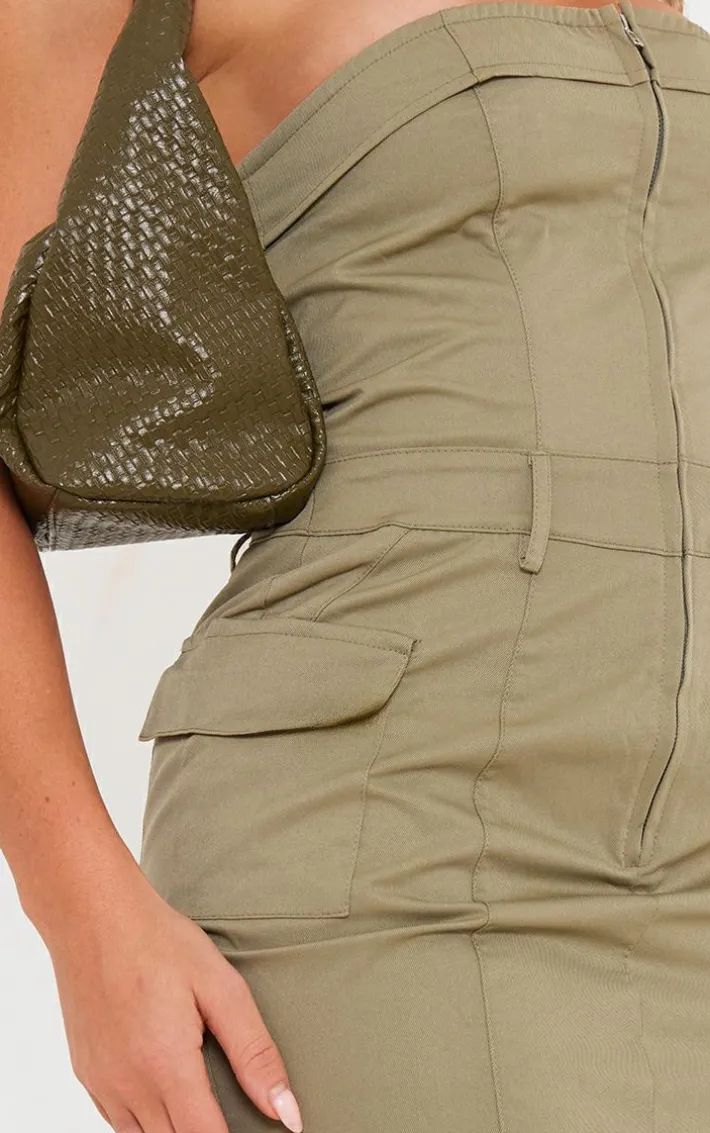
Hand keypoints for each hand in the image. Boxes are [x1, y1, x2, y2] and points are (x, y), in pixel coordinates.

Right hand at [46, 869, 302, 1132]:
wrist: (92, 915)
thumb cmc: (158, 942)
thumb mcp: (221, 986)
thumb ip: (254, 1054)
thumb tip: (287, 1112)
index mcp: (166, 1067)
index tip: (255, 1129)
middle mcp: (128, 1086)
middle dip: (206, 1132)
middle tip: (230, 1109)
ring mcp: (102, 1084)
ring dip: (175, 1130)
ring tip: (202, 1101)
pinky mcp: (86, 1075)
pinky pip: (117, 1122)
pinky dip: (145, 1121)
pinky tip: (167, 1094)